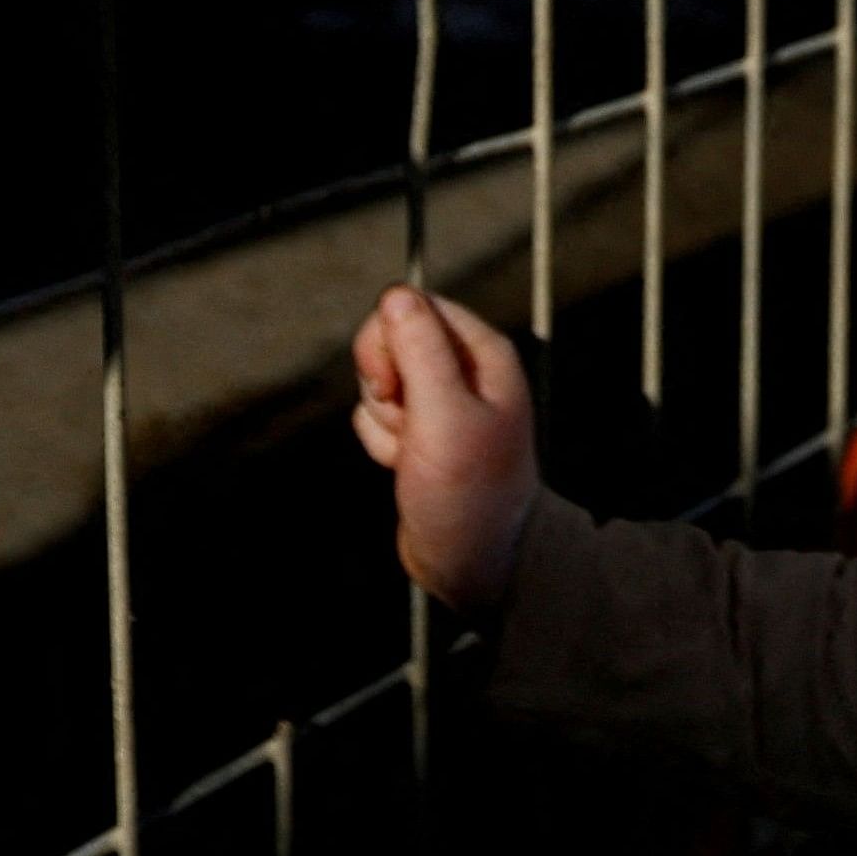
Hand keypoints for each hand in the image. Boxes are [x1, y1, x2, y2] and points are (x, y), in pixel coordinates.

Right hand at [349, 286, 539, 610]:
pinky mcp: (417, 433)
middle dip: (383, 385)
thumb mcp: (444, 415)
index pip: (414, 306)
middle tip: (408, 423)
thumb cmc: (471, 491)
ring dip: (382, 421)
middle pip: (390, 340)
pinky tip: (405, 469)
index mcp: (481, 352)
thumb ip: (420, 351)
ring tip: (414, 454)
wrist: (478, 561)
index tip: (395, 385)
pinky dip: (381, 444)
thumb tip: (395, 295)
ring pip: (378, 382)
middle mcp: (462, 371)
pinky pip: (375, 418)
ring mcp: (438, 403)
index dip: (389, 340)